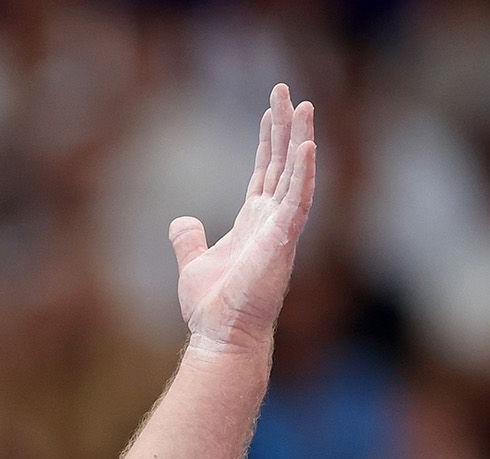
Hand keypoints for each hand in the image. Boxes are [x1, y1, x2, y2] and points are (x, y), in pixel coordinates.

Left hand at [169, 86, 317, 359]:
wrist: (220, 335)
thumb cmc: (212, 308)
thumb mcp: (194, 264)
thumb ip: (189, 240)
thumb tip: (181, 222)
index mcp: (255, 222)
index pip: (266, 172)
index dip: (269, 141)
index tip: (271, 110)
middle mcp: (273, 221)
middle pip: (283, 164)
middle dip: (285, 128)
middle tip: (285, 91)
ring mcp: (282, 230)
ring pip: (296, 174)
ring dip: (300, 139)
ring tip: (303, 105)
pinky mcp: (283, 241)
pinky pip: (298, 200)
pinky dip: (303, 172)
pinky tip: (307, 145)